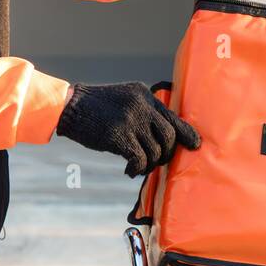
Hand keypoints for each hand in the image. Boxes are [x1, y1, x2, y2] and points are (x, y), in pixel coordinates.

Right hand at [55, 81, 201, 176]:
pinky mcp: (120, 136)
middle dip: (166, 154)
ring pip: (155, 151)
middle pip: (168, 137)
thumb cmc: (96, 108)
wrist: (70, 107)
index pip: (173, 117)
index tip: (195, 145)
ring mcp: (131, 120)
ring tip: (137, 166)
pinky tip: (128, 170)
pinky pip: (140, 160)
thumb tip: (165, 138)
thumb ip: (144, 112)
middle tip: (156, 162)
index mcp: (144, 95)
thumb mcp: (124, 100)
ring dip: (149, 164)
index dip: (187, 133)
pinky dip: (137, 169)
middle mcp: (141, 105)